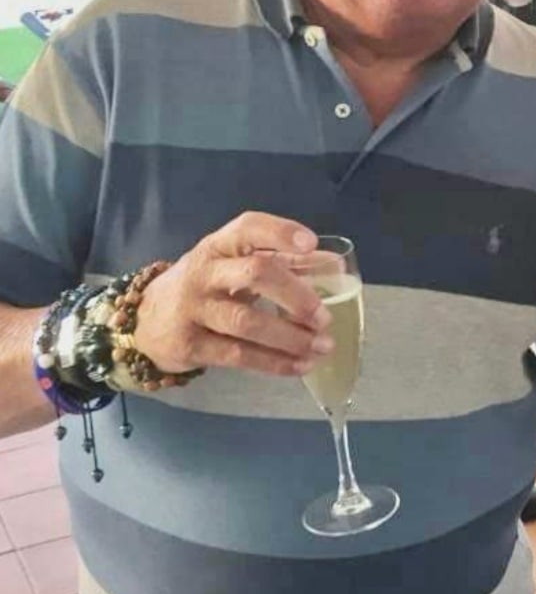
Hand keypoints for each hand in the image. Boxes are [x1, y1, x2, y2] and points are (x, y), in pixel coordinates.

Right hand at [133, 212, 332, 377]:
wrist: (144, 322)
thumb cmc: (204, 287)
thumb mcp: (232, 266)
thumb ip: (282, 261)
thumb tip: (334, 263)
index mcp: (218, 246)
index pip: (247, 227)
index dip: (280, 232)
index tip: (310, 243)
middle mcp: (204, 273)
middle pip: (254, 273)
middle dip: (294, 294)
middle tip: (323, 315)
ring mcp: (195, 309)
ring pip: (247, 322)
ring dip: (290, 336)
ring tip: (323, 346)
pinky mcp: (191, 345)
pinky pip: (238, 355)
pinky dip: (274, 363)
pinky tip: (300, 366)